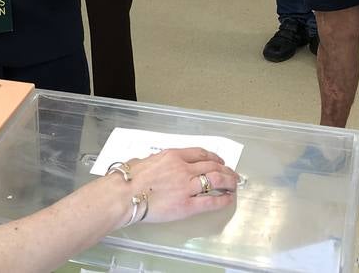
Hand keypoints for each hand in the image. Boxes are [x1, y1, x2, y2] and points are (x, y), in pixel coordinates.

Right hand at [119, 148, 237, 224]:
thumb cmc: (128, 178)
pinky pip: (211, 201)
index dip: (213, 156)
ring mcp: (187, 187)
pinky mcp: (187, 205)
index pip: (200, 153)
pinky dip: (223, 199)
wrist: (124, 194)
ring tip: (234, 185)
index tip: (219, 160)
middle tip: (232, 174)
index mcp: (173, 155)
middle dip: (226, 169)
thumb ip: (154, 161)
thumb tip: (152, 164)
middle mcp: (183, 168)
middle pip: (212, 165)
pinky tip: (228, 199)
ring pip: (216, 180)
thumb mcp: (143, 161)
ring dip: (229, 181)